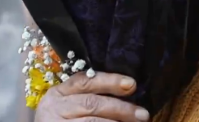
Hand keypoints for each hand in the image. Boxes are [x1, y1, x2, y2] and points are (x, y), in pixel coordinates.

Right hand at [34, 72, 149, 121]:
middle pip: (92, 103)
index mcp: (59, 92)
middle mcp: (55, 107)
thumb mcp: (71, 103)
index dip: (110, 81)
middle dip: (120, 108)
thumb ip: (93, 96)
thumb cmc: (65, 118)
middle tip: (143, 114)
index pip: (85, 81)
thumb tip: (129, 90)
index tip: (132, 84)